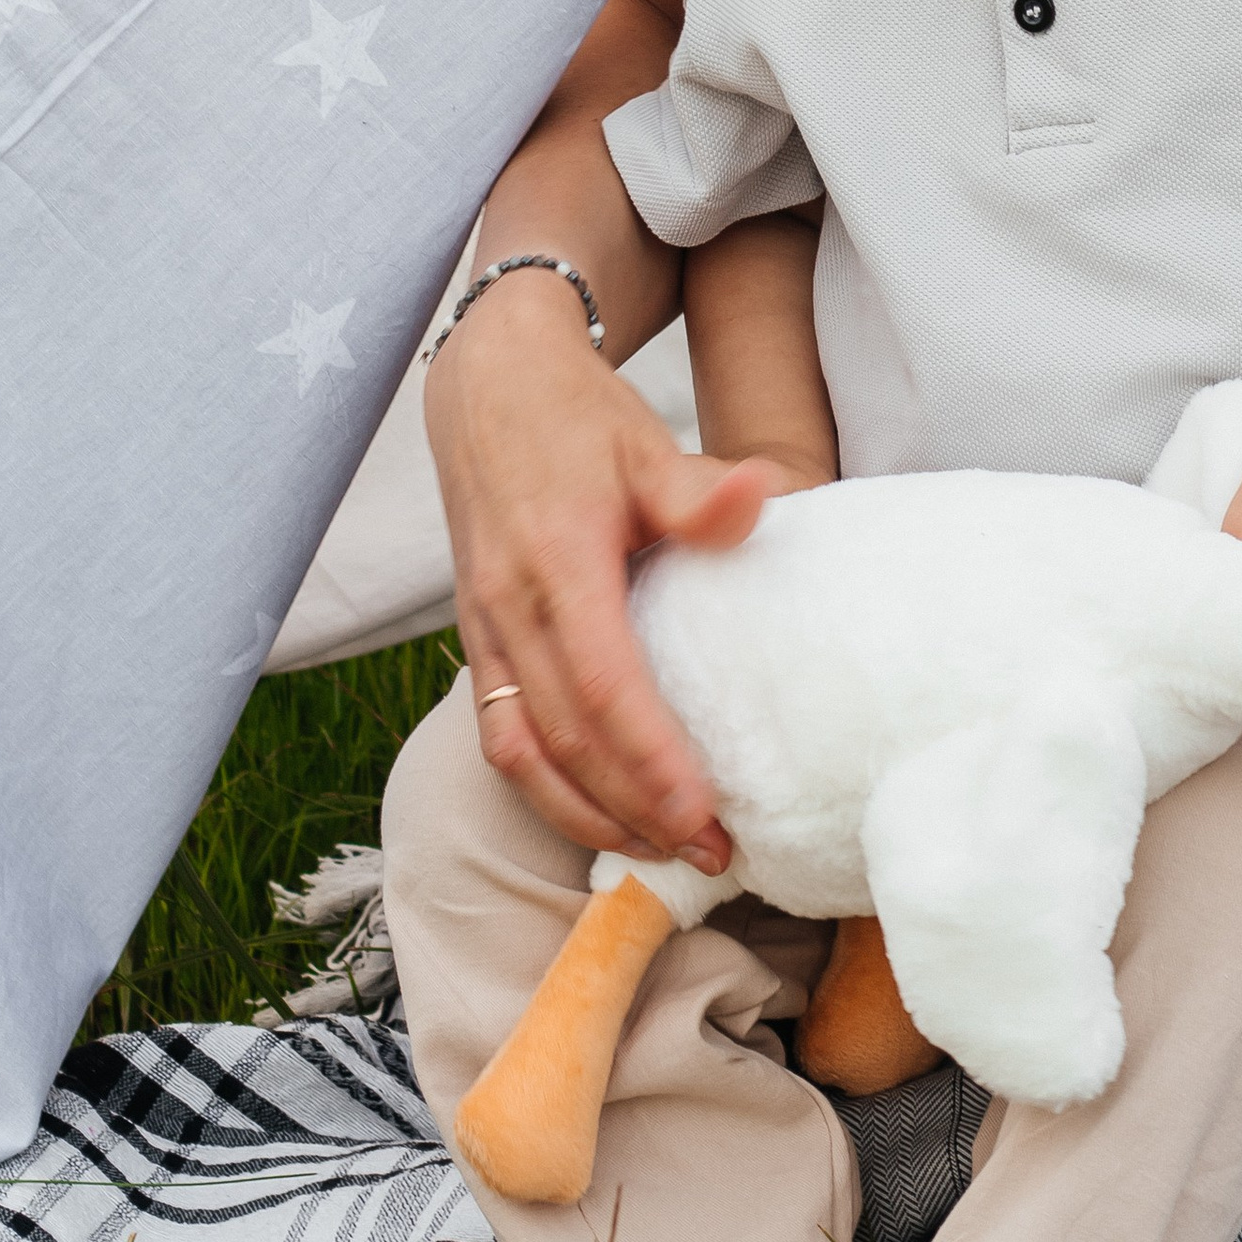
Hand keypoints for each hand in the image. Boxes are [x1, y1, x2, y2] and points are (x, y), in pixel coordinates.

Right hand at [426, 275, 806, 863]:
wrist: (487, 387)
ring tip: (656, 852)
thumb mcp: (644, 441)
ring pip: (521, 752)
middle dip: (634, 811)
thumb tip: (764, 494)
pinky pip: (501, 733)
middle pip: (566, 740)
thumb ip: (698, 488)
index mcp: (557, 564)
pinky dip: (545, 786)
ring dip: (585, 815)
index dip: (651, 760)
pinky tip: (597, 812)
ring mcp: (483, 630)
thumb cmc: (576, 418)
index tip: (705, 814)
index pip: (605, 687)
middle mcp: (509, 609)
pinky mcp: (476, 639)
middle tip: (707, 854)